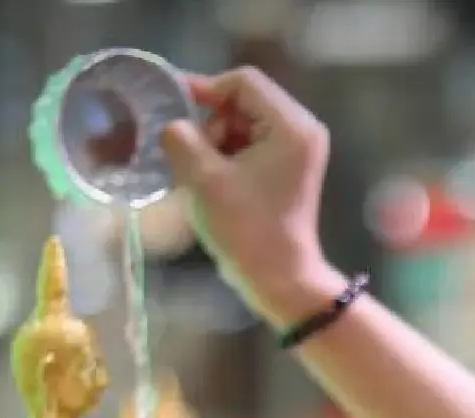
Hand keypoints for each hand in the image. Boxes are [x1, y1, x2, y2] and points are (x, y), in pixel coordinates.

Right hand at [160, 68, 344, 326]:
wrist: (279, 278)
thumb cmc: (245, 230)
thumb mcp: (203, 179)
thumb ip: (181, 138)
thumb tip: (172, 124)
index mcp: (291, 126)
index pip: (243, 82)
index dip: (204, 89)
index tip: (172, 110)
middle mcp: (302, 130)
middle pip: (244, 100)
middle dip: (211, 123)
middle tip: (190, 155)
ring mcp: (297, 149)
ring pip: (243, 123)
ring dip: (215, 141)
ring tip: (200, 173)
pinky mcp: (288, 167)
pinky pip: (250, 143)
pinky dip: (227, 155)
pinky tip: (212, 180)